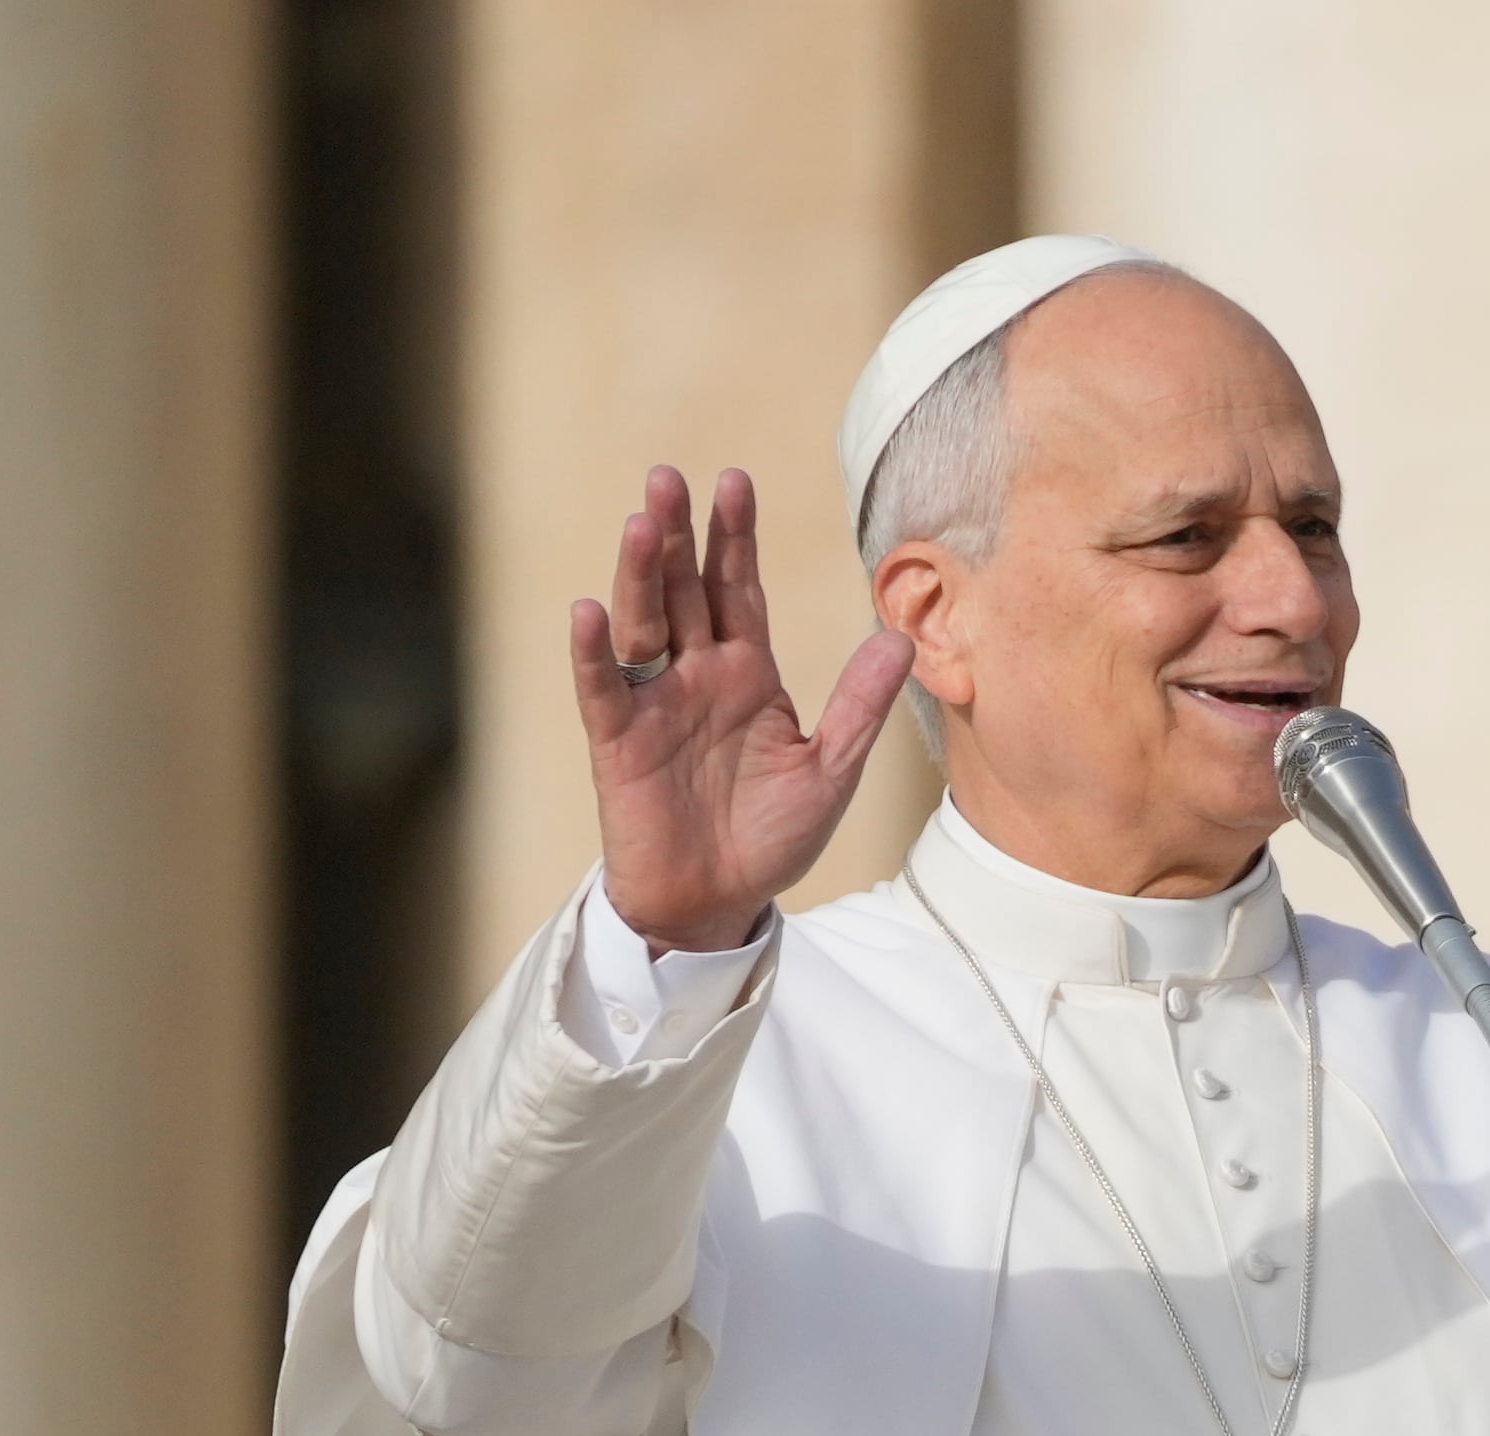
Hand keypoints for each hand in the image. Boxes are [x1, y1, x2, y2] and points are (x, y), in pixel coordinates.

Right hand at [571, 465, 912, 952]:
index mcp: (748, 672)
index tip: (734, 481)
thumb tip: (901, 638)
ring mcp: (654, 704)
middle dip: (679, 535)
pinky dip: (593, 653)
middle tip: (668, 478)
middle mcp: (697, 675)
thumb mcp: (830, 770)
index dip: (734, 538)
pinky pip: (602, 689)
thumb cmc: (771, 837)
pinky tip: (589, 611)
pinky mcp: (619, 742)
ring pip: (642, 624)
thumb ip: (859, 705)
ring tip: (643, 524)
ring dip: (640, 575)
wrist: (718, 902)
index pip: (739, 590)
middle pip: (684, 591)